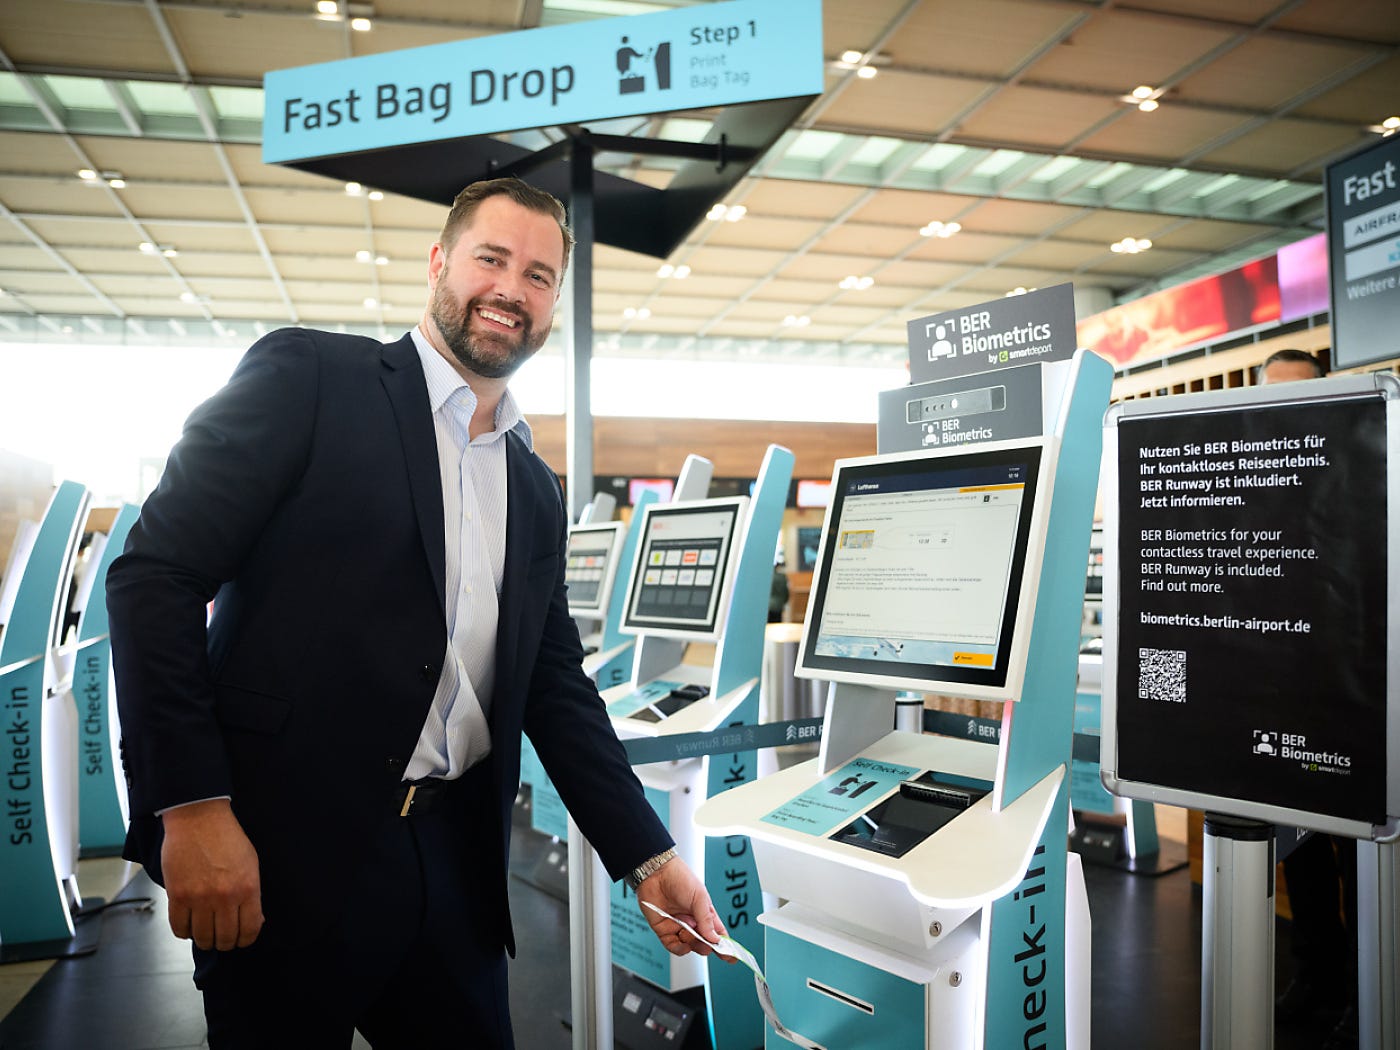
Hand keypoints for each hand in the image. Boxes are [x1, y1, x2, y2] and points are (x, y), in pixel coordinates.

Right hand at [159, 798, 263, 950]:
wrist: (199, 818)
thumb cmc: (226, 837)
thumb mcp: (251, 863)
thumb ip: (252, 893)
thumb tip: (254, 920)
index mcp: (248, 888)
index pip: (250, 930)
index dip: (245, 940)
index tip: (241, 940)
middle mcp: (225, 897)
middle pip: (225, 938)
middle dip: (224, 942)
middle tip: (222, 938)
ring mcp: (199, 898)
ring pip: (202, 938)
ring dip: (204, 939)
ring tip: (205, 932)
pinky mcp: (177, 896)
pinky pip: (179, 928)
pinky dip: (184, 931)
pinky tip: (189, 924)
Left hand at [635, 856, 731, 959]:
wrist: (656, 872)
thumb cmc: (679, 877)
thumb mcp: (699, 897)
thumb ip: (706, 920)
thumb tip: (714, 939)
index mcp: (704, 913)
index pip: (717, 933)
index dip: (725, 946)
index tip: (732, 957)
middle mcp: (692, 922)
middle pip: (704, 942)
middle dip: (708, 947)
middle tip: (709, 946)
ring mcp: (678, 926)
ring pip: (689, 946)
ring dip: (693, 945)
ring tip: (693, 937)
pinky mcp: (664, 930)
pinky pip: (673, 946)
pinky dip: (679, 949)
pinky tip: (683, 946)